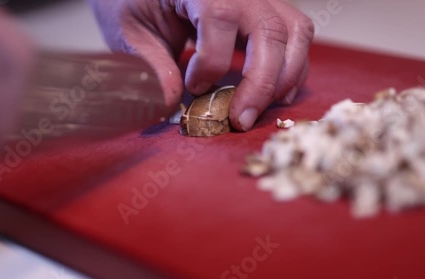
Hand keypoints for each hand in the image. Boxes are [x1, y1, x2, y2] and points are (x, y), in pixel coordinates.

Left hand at [90, 0, 313, 130]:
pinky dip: (292, 67)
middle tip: (240, 120)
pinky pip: (296, 35)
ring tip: (258, 109)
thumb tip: (172, 106)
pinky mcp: (268, 10)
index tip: (193, 88)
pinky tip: (275, 92)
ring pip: (294, 33)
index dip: (210, 61)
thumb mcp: (129, 31)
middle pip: (269, 30)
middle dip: (260, 83)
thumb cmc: (135, 1)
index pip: (220, 16)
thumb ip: (151, 66)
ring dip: (283, 77)